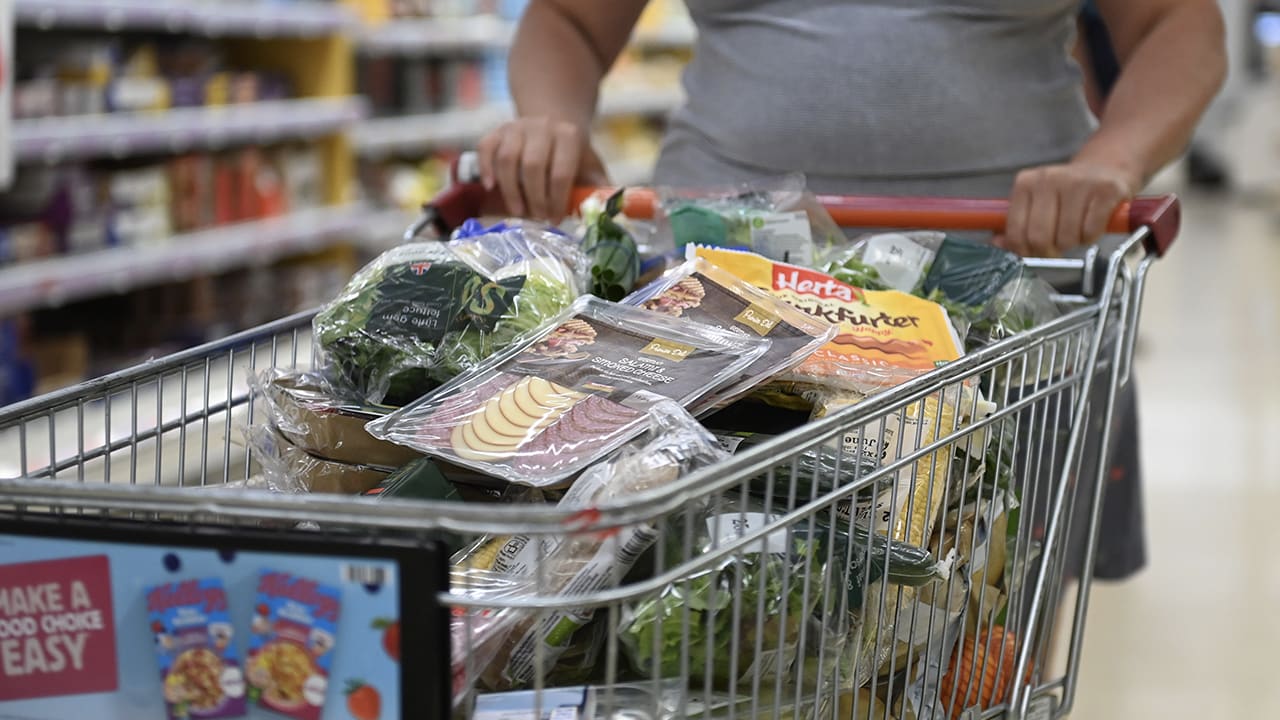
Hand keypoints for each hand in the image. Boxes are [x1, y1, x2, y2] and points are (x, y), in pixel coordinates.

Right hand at [476, 117, 608, 220]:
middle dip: (534, 197)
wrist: (552, 127)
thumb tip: (609, 213)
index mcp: (569, 135)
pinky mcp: (497, 131)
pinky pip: (485, 148)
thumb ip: (599, 189)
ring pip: (507, 159)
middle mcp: (542, 126)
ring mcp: (517, 127)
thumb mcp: (590, 168)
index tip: (555, 219)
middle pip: (533, 166)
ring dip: (510, 190)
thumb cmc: (572, 156)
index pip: (561, 172)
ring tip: (518, 211)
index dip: (557, 199)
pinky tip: (490, 187)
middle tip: (537, 217)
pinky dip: (486, 168)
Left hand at [996, 161, 1140, 256]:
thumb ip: (1015, 225)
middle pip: (1039, 238)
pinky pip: (1090, 231)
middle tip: (1057, 246)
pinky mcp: (1105, 190)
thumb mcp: (1035, 204)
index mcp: (1025, 183)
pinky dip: (1091, 237)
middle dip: (1049, 251)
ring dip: (1073, 243)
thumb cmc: (1066, 194)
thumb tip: (997, 245)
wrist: (1105, 168)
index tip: (1034, 252)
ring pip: (1067, 238)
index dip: (1024, 251)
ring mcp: (1078, 182)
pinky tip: (1092, 225)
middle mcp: (1048, 179)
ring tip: (1076, 229)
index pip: (1015, 232)